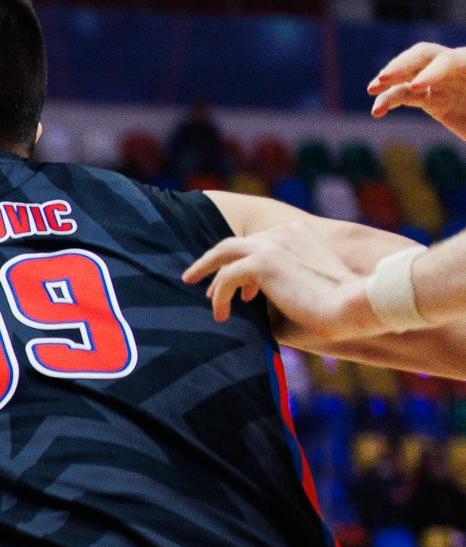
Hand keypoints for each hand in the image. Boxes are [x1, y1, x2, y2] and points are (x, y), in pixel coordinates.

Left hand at [184, 222, 374, 340]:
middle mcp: (284, 232)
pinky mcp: (263, 262)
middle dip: (211, 260)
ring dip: (211, 279)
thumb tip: (258, 297)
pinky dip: (219, 297)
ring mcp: (273, 244)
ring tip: (206, 301)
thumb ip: (285, 279)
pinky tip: (221, 314)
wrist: (354, 304)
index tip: (243, 289)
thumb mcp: (311, 282)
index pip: (257, 242)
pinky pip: (227, 278)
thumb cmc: (340, 304)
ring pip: (224, 256)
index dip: (242, 262)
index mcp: (298, 232)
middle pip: (234, 243)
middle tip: (192, 277)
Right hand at [368, 42, 465, 137]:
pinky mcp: (430, 98)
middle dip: (402, 64)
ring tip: (372, 89)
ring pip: (407, 73)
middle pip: (423, 55)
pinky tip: (377, 112)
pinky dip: (387, 100)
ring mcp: (440, 82)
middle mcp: (455, 69)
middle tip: (384, 78)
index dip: (431, 71)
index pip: (448, 61)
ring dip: (388, 79)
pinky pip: (403, 94)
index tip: (415, 88)